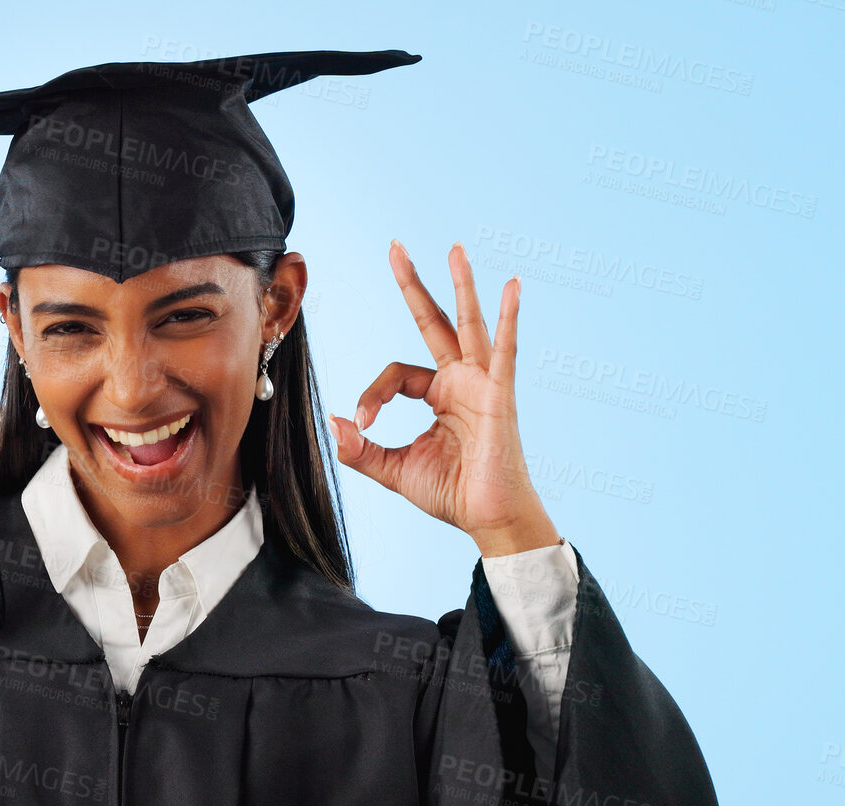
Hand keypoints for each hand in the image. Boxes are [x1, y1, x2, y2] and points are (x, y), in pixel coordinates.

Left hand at [328, 240, 560, 557]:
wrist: (489, 519)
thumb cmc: (454, 494)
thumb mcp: (395, 470)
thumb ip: (362, 450)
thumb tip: (333, 424)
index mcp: (440, 395)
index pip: (397, 374)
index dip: (372, 394)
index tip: (363, 423)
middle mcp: (462, 381)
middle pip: (433, 322)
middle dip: (413, 285)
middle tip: (395, 247)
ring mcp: (483, 384)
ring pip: (467, 324)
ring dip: (461, 285)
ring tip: (454, 249)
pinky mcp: (499, 396)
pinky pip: (504, 350)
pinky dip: (507, 318)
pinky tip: (511, 286)